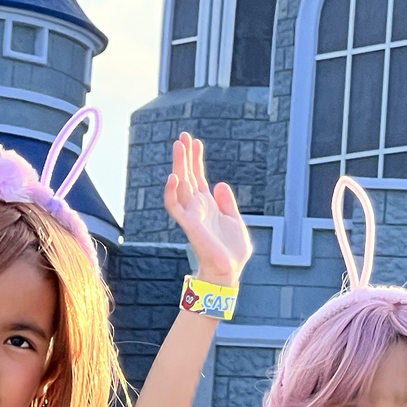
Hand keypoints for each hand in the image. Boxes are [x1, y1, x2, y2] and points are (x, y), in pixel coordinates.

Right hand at [164, 133, 251, 285]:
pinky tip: (173, 176)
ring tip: (178, 146)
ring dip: (178, 165)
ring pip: (180, 185)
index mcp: (208, 205)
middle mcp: (197, 206)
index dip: (196, 159)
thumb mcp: (235, 220)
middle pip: (187, 176)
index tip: (195, 142)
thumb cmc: (232, 250)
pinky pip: (175, 206)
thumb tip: (220, 183)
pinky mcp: (189, 224)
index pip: (198, 177)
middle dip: (185, 156)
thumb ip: (227, 202)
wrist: (229, 270)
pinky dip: (172, 192)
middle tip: (183, 136)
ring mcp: (192, 214)